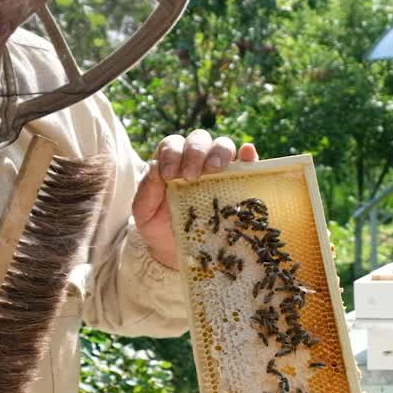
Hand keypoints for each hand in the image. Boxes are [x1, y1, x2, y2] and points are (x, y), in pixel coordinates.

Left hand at [131, 130, 259, 268]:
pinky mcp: (238, 183)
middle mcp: (196, 160)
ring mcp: (219, 170)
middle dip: (195, 152)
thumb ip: (146, 190)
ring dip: (219, 152)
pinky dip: (248, 155)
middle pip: (199, 140)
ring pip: (222, 145)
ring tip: (215, 169)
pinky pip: (247, 164)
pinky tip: (247, 154)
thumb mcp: (144, 212)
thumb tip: (156, 167)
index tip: (169, 176)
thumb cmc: (158, 227)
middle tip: (191, 175)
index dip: (172, 154)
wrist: (176, 252)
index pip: (173, 144)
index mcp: (171, 161)